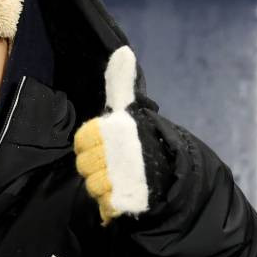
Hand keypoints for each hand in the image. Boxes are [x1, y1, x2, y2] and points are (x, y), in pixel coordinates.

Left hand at [74, 46, 149, 222]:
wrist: (175, 176)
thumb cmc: (144, 140)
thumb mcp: (130, 109)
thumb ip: (120, 83)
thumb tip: (124, 51)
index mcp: (113, 129)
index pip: (82, 140)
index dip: (91, 146)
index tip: (105, 146)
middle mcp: (114, 153)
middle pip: (84, 166)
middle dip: (96, 167)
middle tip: (114, 165)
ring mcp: (119, 178)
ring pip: (93, 186)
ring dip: (104, 186)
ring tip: (120, 179)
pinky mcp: (125, 201)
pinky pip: (105, 205)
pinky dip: (112, 204)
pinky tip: (123, 195)